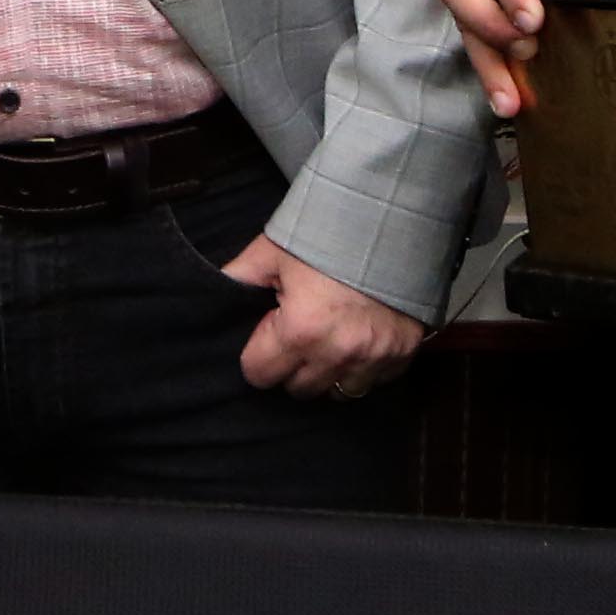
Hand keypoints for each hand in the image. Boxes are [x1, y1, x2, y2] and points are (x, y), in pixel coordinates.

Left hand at [221, 232, 425, 396]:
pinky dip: (364, 367)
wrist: (392, 221)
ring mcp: (374, 357)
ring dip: (329, 372)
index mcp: (300, 331)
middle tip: (297, 335)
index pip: (259, 375)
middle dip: (291, 367)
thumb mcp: (273, 251)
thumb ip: (239, 278)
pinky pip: (374, 381)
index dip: (256, 355)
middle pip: (298, 389)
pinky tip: (358, 339)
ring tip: (328, 340)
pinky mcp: (402, 354)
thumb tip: (213, 295)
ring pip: (337, 393)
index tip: (267, 334)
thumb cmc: (327, 235)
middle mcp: (338, 353)